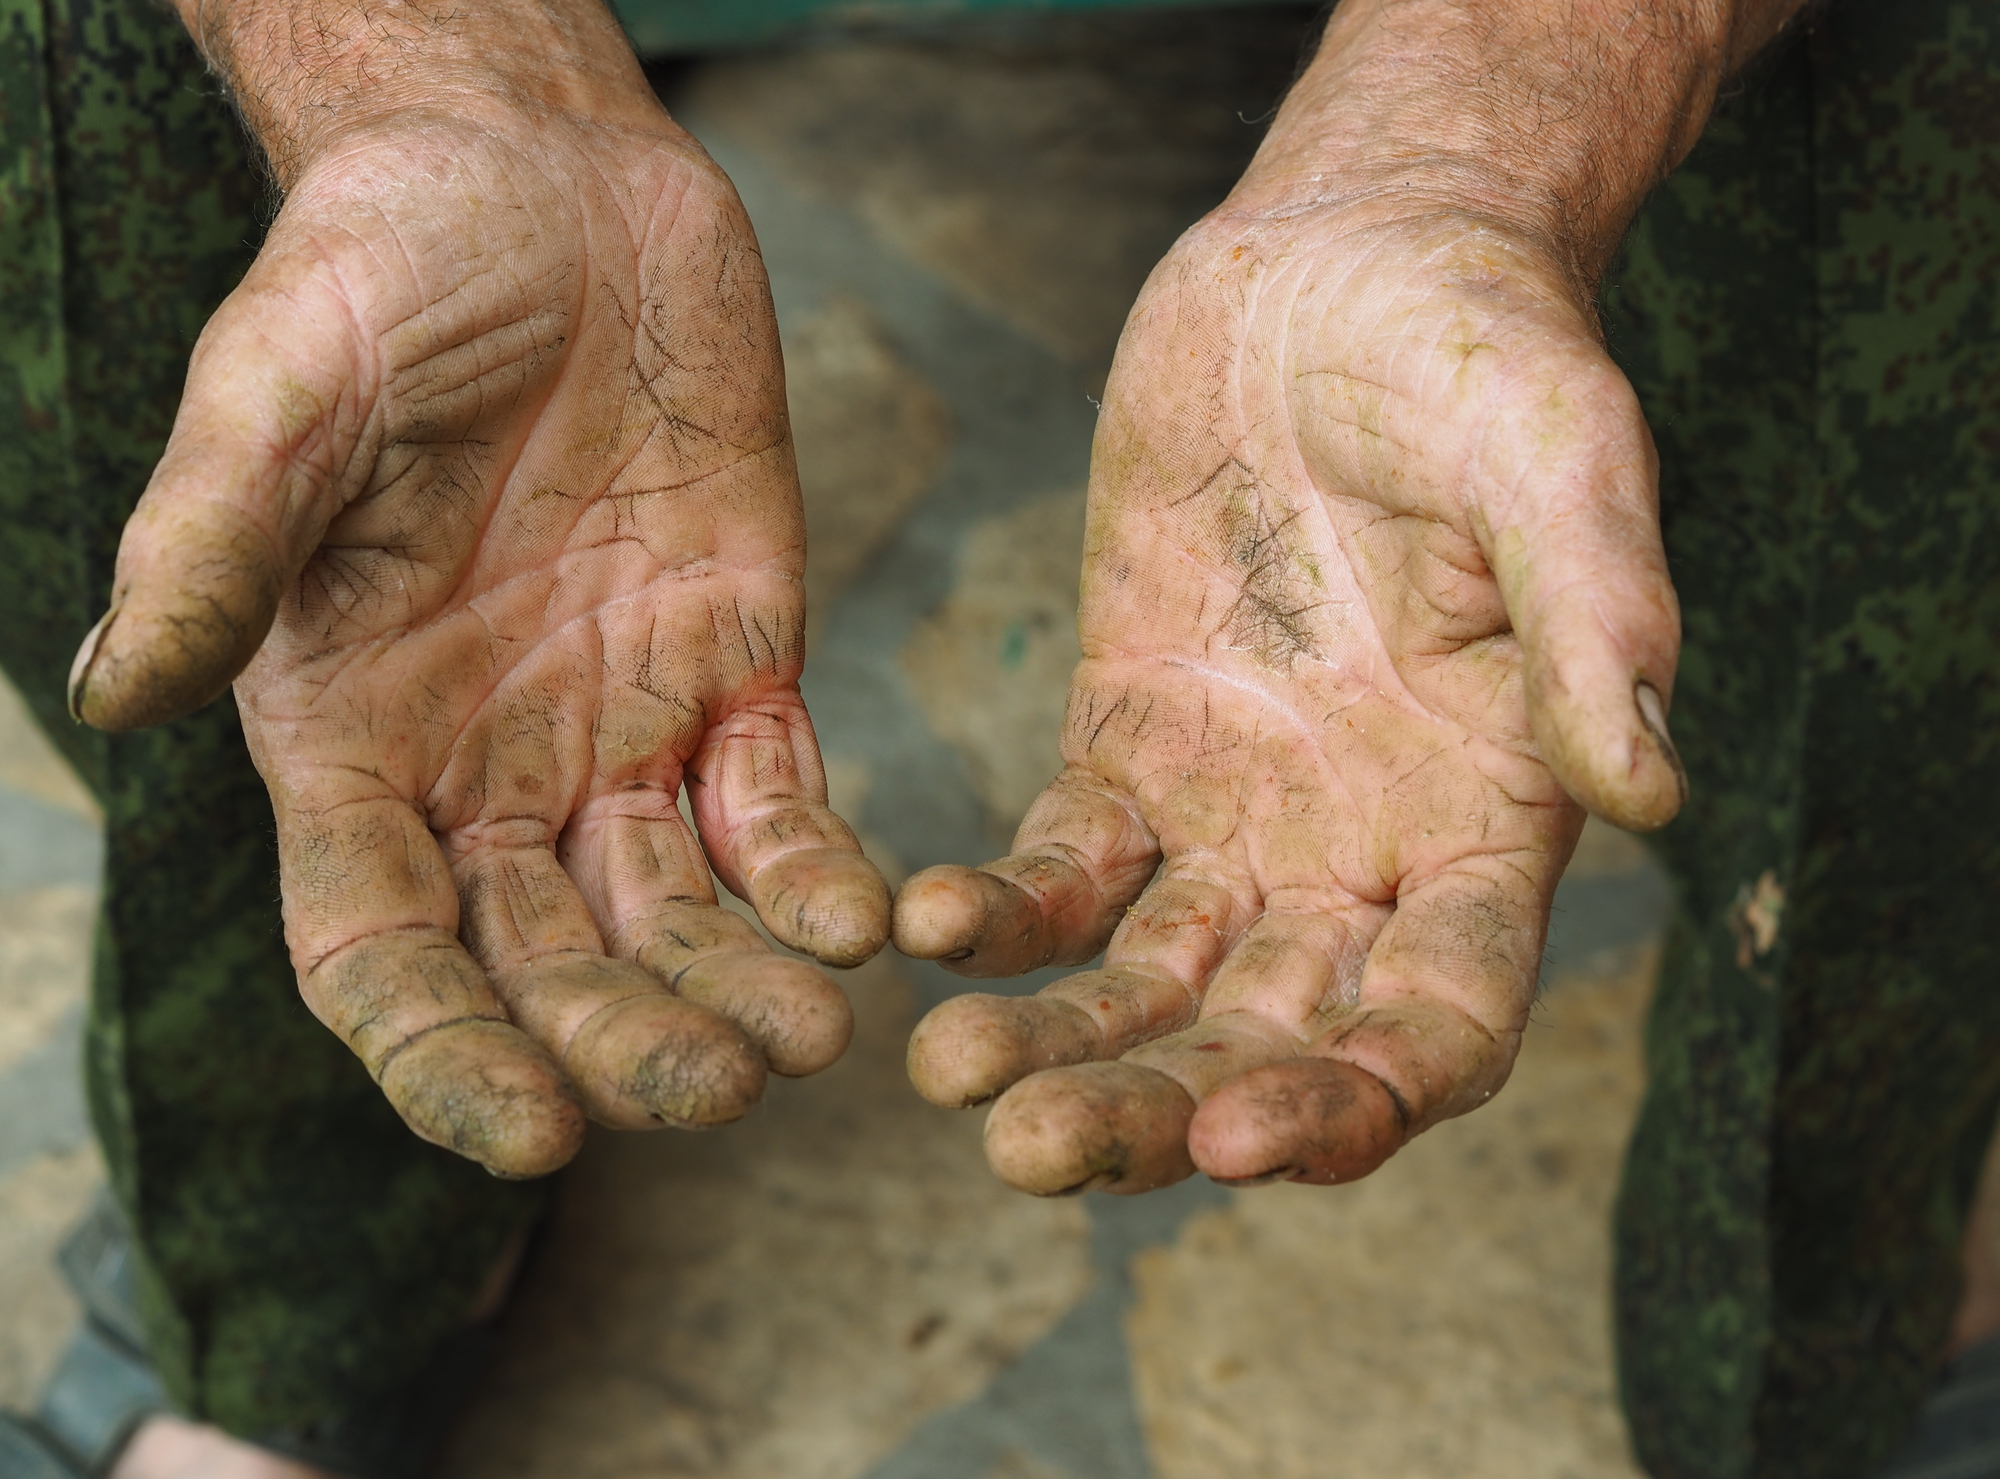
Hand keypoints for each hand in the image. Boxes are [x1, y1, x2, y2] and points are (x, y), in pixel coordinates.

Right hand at [68, 18, 888, 1176]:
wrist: (542, 184)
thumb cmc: (382, 269)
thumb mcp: (278, 385)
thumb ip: (215, 539)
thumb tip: (123, 689)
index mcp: (353, 738)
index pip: (382, 950)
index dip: (446, 1054)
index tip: (531, 1132)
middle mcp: (487, 765)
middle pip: (548, 958)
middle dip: (624, 1042)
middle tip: (714, 1096)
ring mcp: (622, 727)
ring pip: (678, 910)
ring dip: (740, 990)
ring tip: (810, 1043)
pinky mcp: (742, 667)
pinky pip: (784, 803)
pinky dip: (820, 873)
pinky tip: (863, 923)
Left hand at [888, 2, 1731, 1190]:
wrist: (1343, 258)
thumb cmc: (1478, 348)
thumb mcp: (1557, 456)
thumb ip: (1597, 617)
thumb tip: (1652, 796)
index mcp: (1489, 820)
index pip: (1442, 1021)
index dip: (1354, 1101)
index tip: (1238, 1135)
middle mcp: (1364, 851)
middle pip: (1268, 1037)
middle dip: (1160, 1110)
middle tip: (1031, 1149)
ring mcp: (1236, 811)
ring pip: (1150, 981)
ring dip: (1060, 1044)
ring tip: (951, 1077)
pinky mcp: (1127, 743)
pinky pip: (1059, 864)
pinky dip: (999, 911)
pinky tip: (925, 926)